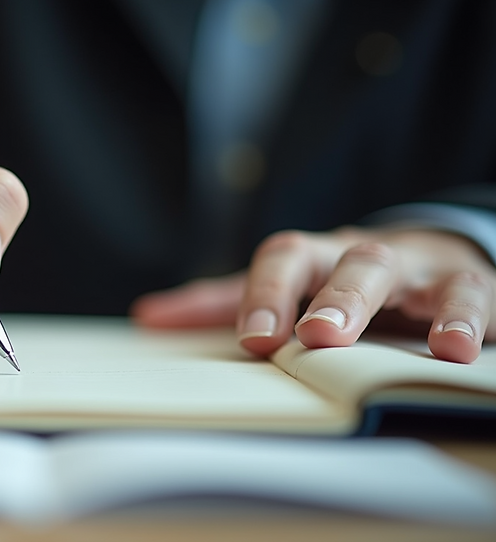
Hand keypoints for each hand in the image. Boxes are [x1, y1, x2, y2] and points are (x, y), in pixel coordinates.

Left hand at [130, 227, 495, 362]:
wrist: (415, 256)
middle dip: (342, 299)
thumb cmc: (330, 280)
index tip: (255, 340)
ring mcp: (426, 275)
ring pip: (434, 281)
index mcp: (314, 257)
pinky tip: (471, 352)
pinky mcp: (473, 292)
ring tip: (439, 347)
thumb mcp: (279, 288)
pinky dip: (480, 322)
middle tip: (322, 338)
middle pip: (357, 264)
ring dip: (437, 311)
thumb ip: (219, 303)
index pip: (285, 259)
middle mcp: (369, 258)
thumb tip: (147, 317)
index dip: (268, 295)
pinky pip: (484, 301)